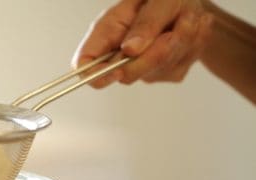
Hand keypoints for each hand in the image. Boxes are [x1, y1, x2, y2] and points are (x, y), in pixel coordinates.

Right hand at [72, 0, 213, 87]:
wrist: (193, 2)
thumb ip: (146, 23)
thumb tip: (130, 50)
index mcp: (106, 31)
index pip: (85, 62)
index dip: (94, 74)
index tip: (117, 72)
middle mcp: (119, 53)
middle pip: (125, 75)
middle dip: (154, 55)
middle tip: (172, 32)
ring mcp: (142, 67)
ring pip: (156, 72)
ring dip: (180, 44)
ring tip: (189, 17)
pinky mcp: (164, 73)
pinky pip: (176, 69)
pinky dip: (191, 47)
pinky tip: (192, 28)